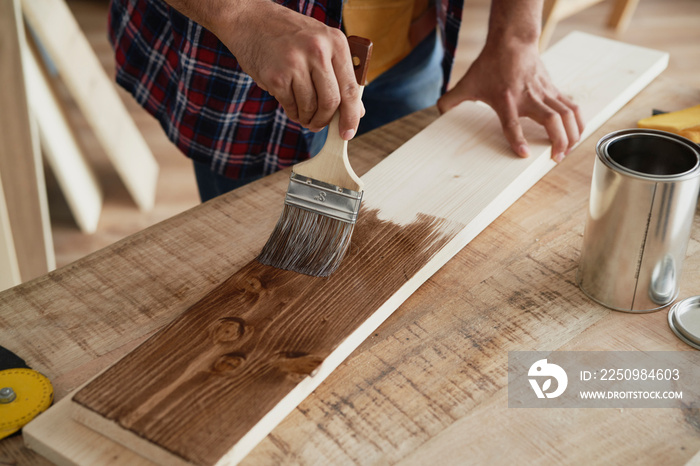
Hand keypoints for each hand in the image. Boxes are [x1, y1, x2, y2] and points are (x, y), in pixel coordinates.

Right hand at [213, 0, 362, 138]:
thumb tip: (357, 111)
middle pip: (331, 102)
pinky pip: (291, 106)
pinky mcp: (276, 76)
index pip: (350, 88)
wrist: (251, 20)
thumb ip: (340, 76)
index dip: (351, 116)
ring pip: (310, 107)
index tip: (348, 133)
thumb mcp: (321, 45)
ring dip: (307, 118)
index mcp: (335, 42)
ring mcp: (295, 63)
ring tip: (303, 114)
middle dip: (325, 120)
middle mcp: (317, 50)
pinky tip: (291, 105)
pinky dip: (292, 112)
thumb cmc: (290, 36)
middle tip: (319, 126)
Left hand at [438, 39, 584, 161]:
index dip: (518, 140)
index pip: (512, 124)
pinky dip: (578, 121)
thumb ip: (451, 99)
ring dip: (572, 134)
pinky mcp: (554, 89)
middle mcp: (529, 98)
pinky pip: (572, 106)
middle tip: (556, 158)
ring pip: (567, 114)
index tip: (525, 155)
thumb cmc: (491, 64)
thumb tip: (437, 111)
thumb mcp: (467, 83)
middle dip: (559, 141)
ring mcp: (544, 93)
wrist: (512, 41)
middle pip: (552, 120)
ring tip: (569, 150)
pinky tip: (578, 134)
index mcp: (506, 100)